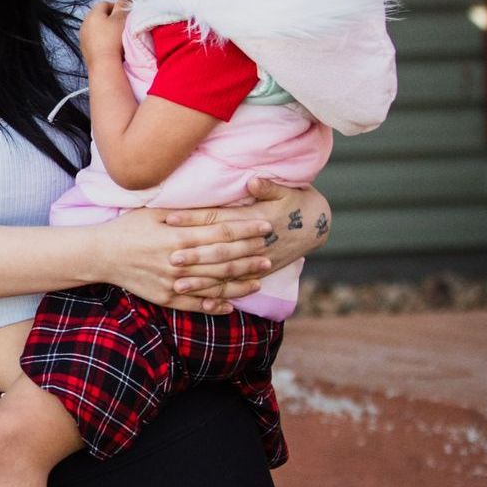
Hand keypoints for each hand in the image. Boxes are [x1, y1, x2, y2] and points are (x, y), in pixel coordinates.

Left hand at [79, 0, 128, 63]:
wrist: (104, 63)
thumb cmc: (113, 39)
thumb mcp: (121, 19)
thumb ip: (123, 5)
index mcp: (92, 14)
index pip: (105, 3)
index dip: (116, 7)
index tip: (125, 15)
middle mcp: (84, 24)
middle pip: (99, 15)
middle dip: (111, 18)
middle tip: (122, 25)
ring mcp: (83, 37)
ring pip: (96, 27)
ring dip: (106, 29)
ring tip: (117, 36)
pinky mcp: (84, 48)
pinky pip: (94, 39)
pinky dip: (102, 39)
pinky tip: (110, 45)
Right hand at [99, 207, 273, 313]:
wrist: (100, 255)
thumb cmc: (128, 228)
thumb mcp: (155, 212)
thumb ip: (187, 213)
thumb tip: (218, 208)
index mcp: (178, 236)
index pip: (221, 233)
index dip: (246, 230)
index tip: (266, 227)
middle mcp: (178, 261)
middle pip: (223, 259)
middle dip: (250, 256)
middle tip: (271, 253)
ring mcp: (172, 282)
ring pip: (214, 284)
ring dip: (239, 283)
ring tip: (259, 279)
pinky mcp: (164, 298)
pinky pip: (194, 304)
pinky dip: (214, 306)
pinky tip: (231, 306)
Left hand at [167, 178, 328, 296]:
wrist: (317, 225)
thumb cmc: (295, 202)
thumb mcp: (285, 191)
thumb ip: (267, 187)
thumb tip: (253, 182)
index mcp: (254, 219)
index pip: (218, 219)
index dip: (194, 219)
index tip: (169, 219)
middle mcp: (254, 243)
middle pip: (218, 250)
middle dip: (194, 255)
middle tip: (169, 259)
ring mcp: (257, 261)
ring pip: (225, 273)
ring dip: (201, 281)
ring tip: (177, 286)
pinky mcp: (260, 273)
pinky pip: (238, 287)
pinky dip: (220, 295)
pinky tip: (201, 304)